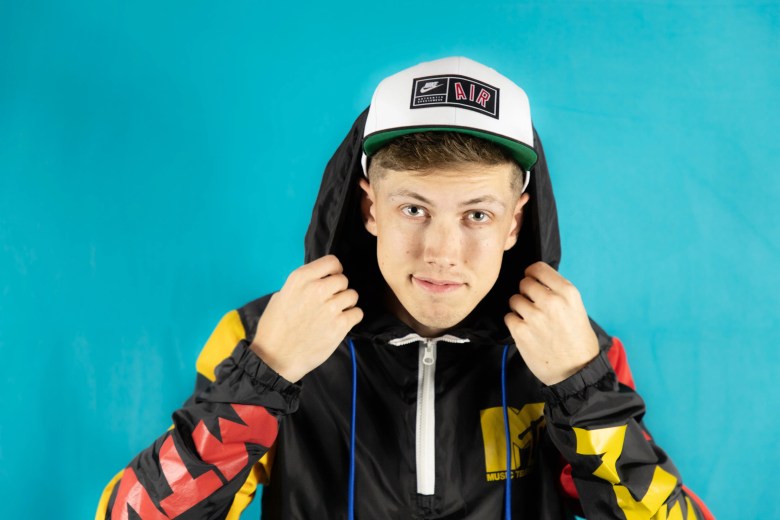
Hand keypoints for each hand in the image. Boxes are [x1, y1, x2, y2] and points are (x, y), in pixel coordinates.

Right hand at [250, 255, 362, 381]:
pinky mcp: (340, 326)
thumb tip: (319, 281)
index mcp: (300, 279)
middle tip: (330, 301)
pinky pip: (357, 313)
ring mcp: (330, 307)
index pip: (332, 262)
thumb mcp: (281, 296)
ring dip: (346, 304)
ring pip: (353, 295)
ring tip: (334, 313)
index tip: (332, 278)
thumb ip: (302, 286)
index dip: (334, 271)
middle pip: (343, 279)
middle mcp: (316, 289)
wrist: (275, 358)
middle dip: (339, 290)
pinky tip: (339, 323)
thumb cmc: (274, 329)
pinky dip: (351, 318)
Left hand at [504, 261, 598, 385]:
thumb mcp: (576, 309)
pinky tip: (526, 331)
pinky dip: (514, 323)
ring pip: (514, 299)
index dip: (531, 273)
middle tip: (533, 305)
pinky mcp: (521, 331)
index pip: (538, 268)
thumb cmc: (578, 341)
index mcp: (567, 292)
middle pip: (524, 283)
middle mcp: (551, 301)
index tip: (531, 279)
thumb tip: (536, 280)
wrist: (576, 371)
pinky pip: (508, 317)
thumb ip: (557, 293)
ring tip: (531, 320)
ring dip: (519, 308)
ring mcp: (534, 316)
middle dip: (526, 293)